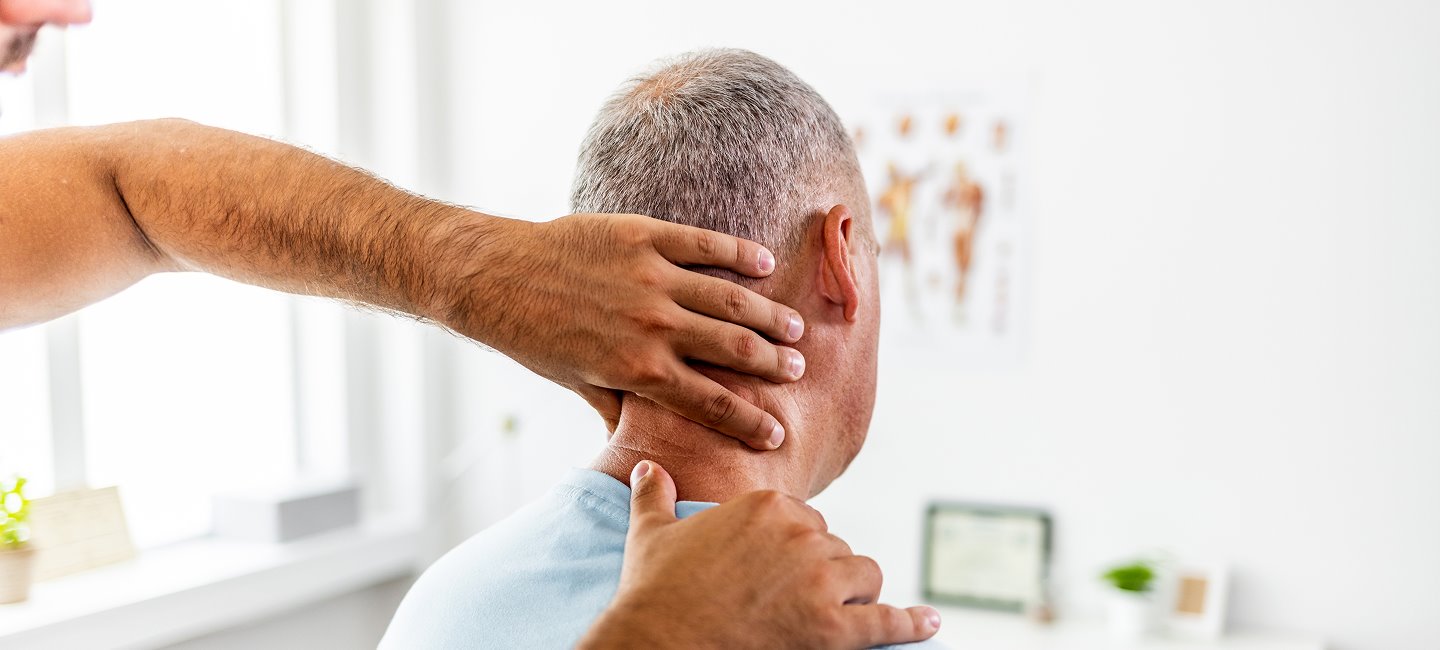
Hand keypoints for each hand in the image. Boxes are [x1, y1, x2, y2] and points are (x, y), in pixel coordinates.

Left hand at [442, 213, 805, 448]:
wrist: (497, 277)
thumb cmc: (535, 337)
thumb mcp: (579, 384)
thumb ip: (622, 409)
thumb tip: (647, 447)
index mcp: (638, 371)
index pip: (711, 403)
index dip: (749, 422)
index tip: (777, 434)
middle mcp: (652, 326)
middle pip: (734, 349)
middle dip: (773, 365)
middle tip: (798, 370)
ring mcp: (650, 278)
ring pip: (730, 297)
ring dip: (768, 314)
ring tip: (794, 327)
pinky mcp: (642, 236)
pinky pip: (704, 245)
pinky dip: (740, 254)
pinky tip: (765, 266)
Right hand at [579, 461, 941, 648]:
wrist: (659, 641)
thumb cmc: (653, 591)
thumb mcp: (650, 533)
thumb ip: (653, 494)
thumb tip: (646, 467)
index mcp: (766, 504)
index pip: (805, 518)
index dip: (794, 547)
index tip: (775, 570)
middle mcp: (801, 533)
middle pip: (836, 547)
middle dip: (821, 572)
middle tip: (791, 600)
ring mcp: (821, 580)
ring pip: (863, 575)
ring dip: (853, 593)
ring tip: (831, 614)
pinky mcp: (834, 628)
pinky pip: (887, 621)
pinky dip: (911, 623)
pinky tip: (930, 622)